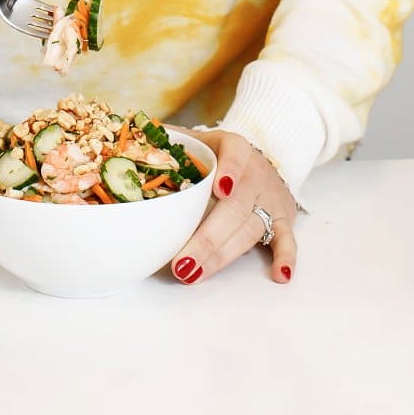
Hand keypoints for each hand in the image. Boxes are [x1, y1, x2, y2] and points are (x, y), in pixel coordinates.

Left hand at [167, 128, 298, 287]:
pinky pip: (288, 239)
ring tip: (193, 274)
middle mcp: (256, 172)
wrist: (262, 155)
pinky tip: (279, 274)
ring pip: (251, 228)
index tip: (220, 189)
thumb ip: (168, 143)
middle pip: (236, 206)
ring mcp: (271, 197)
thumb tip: (125, 145)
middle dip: (208, 237)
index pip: (235, 154)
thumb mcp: (198, 140)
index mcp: (235, 147)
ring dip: (223, 255)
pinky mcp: (284, 218)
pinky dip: (285, 256)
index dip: (229, 170)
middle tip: (181, 263)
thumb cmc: (218, 154)